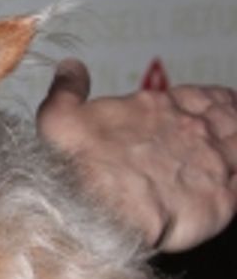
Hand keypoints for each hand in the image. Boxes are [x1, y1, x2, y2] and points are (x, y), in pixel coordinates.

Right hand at [37, 59, 236, 251]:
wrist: (99, 211)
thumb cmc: (79, 167)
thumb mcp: (59, 118)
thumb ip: (68, 89)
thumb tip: (70, 67)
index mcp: (159, 108)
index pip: (200, 97)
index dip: (212, 100)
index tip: (218, 102)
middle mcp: (192, 130)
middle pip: (228, 119)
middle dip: (233, 119)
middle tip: (235, 118)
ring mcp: (212, 163)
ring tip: (234, 149)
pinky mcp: (223, 199)